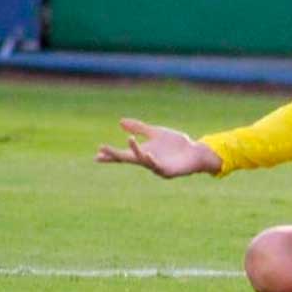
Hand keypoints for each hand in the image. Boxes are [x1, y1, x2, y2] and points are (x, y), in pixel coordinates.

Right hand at [95, 118, 220, 177]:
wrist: (195, 151)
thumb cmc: (175, 144)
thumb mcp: (155, 133)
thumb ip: (139, 128)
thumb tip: (120, 121)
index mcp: (142, 152)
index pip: (123, 154)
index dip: (110, 154)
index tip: (96, 155)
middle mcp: (147, 161)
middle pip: (127, 158)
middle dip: (115, 155)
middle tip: (102, 151)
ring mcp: (156, 167)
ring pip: (142, 160)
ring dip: (135, 150)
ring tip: (129, 138)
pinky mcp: (168, 171)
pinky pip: (158, 166)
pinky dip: (152, 161)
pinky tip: (147, 154)